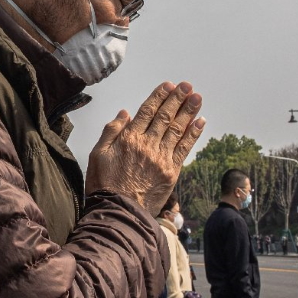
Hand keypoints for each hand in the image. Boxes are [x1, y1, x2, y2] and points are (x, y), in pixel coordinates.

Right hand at [87, 82, 205, 214]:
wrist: (119, 212)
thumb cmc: (104, 185)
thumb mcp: (98, 154)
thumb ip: (111, 132)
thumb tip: (125, 113)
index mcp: (129, 139)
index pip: (147, 111)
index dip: (159, 96)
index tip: (169, 86)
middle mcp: (147, 145)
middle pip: (165, 116)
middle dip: (177, 99)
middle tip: (187, 86)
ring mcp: (161, 158)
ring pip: (177, 129)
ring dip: (188, 112)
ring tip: (197, 97)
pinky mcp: (171, 172)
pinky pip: (184, 148)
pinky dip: (193, 134)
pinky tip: (200, 122)